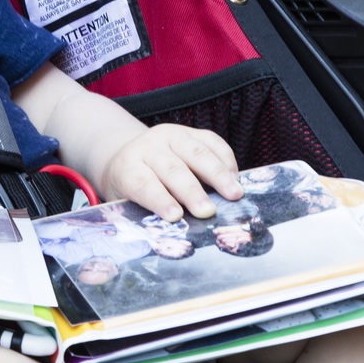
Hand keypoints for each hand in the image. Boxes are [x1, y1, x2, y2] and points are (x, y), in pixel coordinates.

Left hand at [96, 124, 243, 219]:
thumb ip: (149, 212)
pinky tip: (236, 178)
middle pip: (172, 169)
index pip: (143, 184)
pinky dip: (226, 160)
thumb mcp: (129, 200)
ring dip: (218, 175)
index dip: (160, 200)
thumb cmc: (132, 187)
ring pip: (197, 153)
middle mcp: (148, 147)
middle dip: (192, 192)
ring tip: (234, 194)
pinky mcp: (190, 131)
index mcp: (128, 167)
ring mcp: (170, 135)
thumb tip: (177, 231)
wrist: (131, 154)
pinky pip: (212, 141)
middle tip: (208, 211)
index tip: (175, 216)